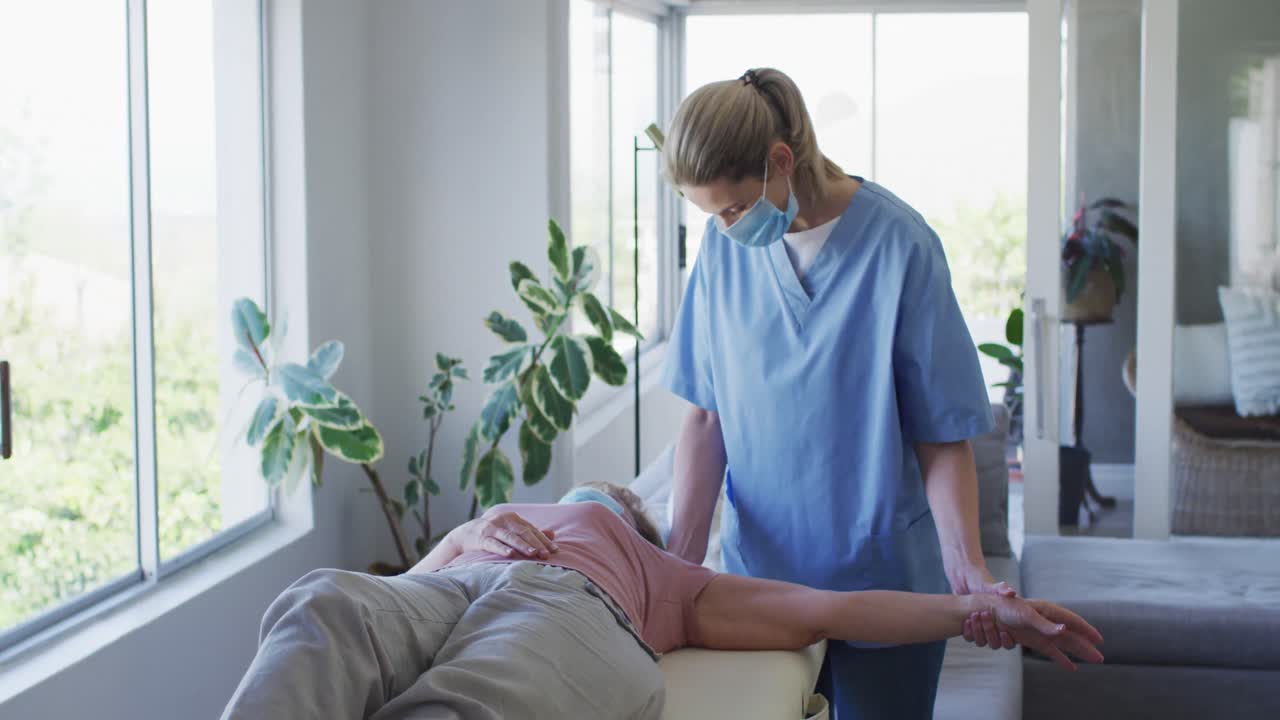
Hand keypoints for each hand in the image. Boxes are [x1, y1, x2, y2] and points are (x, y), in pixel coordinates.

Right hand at [458, 511, 558, 558]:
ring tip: (533, 554)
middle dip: (536, 543)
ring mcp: (491, 528)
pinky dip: (502, 548)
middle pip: (523, 532)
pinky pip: (493, 544)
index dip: (544, 540)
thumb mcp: (511, 530)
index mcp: (513, 518)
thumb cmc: (493, 534)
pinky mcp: (481, 538)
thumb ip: (530, 532)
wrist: (465, 535)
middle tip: (546, 554)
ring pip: (510, 537)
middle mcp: (503, 520)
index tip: (554, 550)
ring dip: (522, 545)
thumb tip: (552, 534)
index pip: (532, 529)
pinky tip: (510, 554)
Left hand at [948, 560, 1017, 649]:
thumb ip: (1003, 590)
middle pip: (996, 644)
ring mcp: (982, 629)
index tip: (1003, 630)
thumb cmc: (982, 583)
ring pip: (983, 642)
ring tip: (974, 615)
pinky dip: (969, 632)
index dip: (1008, 640)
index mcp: (1006, 622)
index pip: (1012, 641)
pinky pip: (970, 638)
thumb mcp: (994, 587)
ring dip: (978, 631)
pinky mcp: (970, 628)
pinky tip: (967, 620)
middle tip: (985, 614)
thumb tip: (1012, 592)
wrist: (963, 581)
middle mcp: (995, 628)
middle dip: (990, 631)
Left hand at [981, 596, 1105, 670]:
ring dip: (1078, 653)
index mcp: (1048, 611)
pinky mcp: (1031, 640)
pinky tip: (1071, 667)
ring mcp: (1040, 631)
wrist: (986, 610)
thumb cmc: (1005, 607)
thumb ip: (1044, 624)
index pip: (1073, 621)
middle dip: (1086, 647)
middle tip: (1100, 658)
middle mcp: (1047, 621)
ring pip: (1064, 645)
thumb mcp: (1025, 615)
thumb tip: (1063, 630)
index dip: (1086, 630)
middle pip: (1072, 636)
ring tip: (1092, 661)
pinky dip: (1061, 659)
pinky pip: (1051, 651)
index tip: (1099, 640)